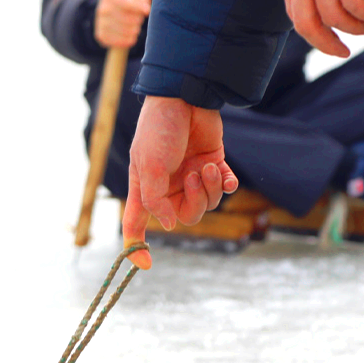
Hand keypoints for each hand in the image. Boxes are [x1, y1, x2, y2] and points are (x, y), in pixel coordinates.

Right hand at [94, 0, 151, 48]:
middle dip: (137, 20)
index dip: (139, 8)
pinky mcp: (101, 36)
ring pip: (125, 31)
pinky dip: (129, 40)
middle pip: (127, 18)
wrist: (109, 14)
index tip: (147, 11)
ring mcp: (100, 24)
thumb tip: (146, 10)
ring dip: (134, 30)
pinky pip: (119, 42)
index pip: (127, 3)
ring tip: (135, 27)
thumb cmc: (126, 3)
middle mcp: (102, 10)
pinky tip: (131, 36)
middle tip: (139, 20)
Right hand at [123, 97, 238, 269]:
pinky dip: (226, 185)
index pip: (137, 224)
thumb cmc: (158, 130)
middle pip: (184, 217)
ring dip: (210, 188)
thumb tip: (170, 224)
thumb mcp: (148, 166)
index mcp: (145, 188)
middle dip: (193, 202)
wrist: (185, 97)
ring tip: (205, 166)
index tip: (144, 265)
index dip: (137, 246)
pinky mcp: (213, 164)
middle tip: (192, 177)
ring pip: (207, 204)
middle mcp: (168, 187)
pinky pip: (224, 188)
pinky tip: (225, 176)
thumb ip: (156, 199)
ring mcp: (191, 176)